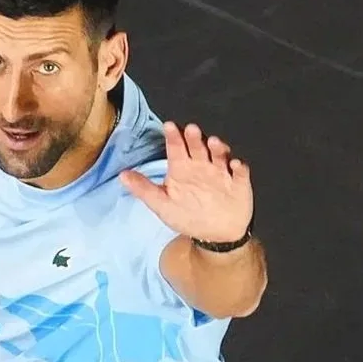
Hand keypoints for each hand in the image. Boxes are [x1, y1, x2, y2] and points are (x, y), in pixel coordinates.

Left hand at [119, 122, 252, 244]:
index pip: (176, 149)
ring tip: (213, 143)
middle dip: (195, 138)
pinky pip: (240, 173)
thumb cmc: (187, 216)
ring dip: (218, 149)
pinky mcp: (239, 183)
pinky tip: (235, 165)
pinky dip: (239, 168)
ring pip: (220, 156)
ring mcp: (221, 173)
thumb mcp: (162, 204)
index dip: (173, 137)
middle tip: (191, 129)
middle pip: (198, 148)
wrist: (215, 234)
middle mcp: (201, 166)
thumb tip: (122, 176)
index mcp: (182, 169)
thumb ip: (143, 189)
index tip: (169, 126)